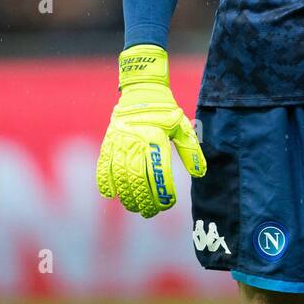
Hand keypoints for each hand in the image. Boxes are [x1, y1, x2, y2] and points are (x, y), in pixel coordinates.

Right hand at [96, 44, 205, 216]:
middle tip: (150, 212)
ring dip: (127, 195)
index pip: (159, 171)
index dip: (163, 191)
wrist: (141, 90)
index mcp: (156, 137)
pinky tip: (109, 194)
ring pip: (120, 175)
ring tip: (135, 207)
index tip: (168, 203)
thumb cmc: (165, 111)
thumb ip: (190, 150)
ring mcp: (119, 142)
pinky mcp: (109, 142)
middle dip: (144, 199)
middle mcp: (136, 140)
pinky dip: (104, 181)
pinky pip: (103, 165)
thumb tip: (200, 174)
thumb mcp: (182, 126)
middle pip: (138, 178)